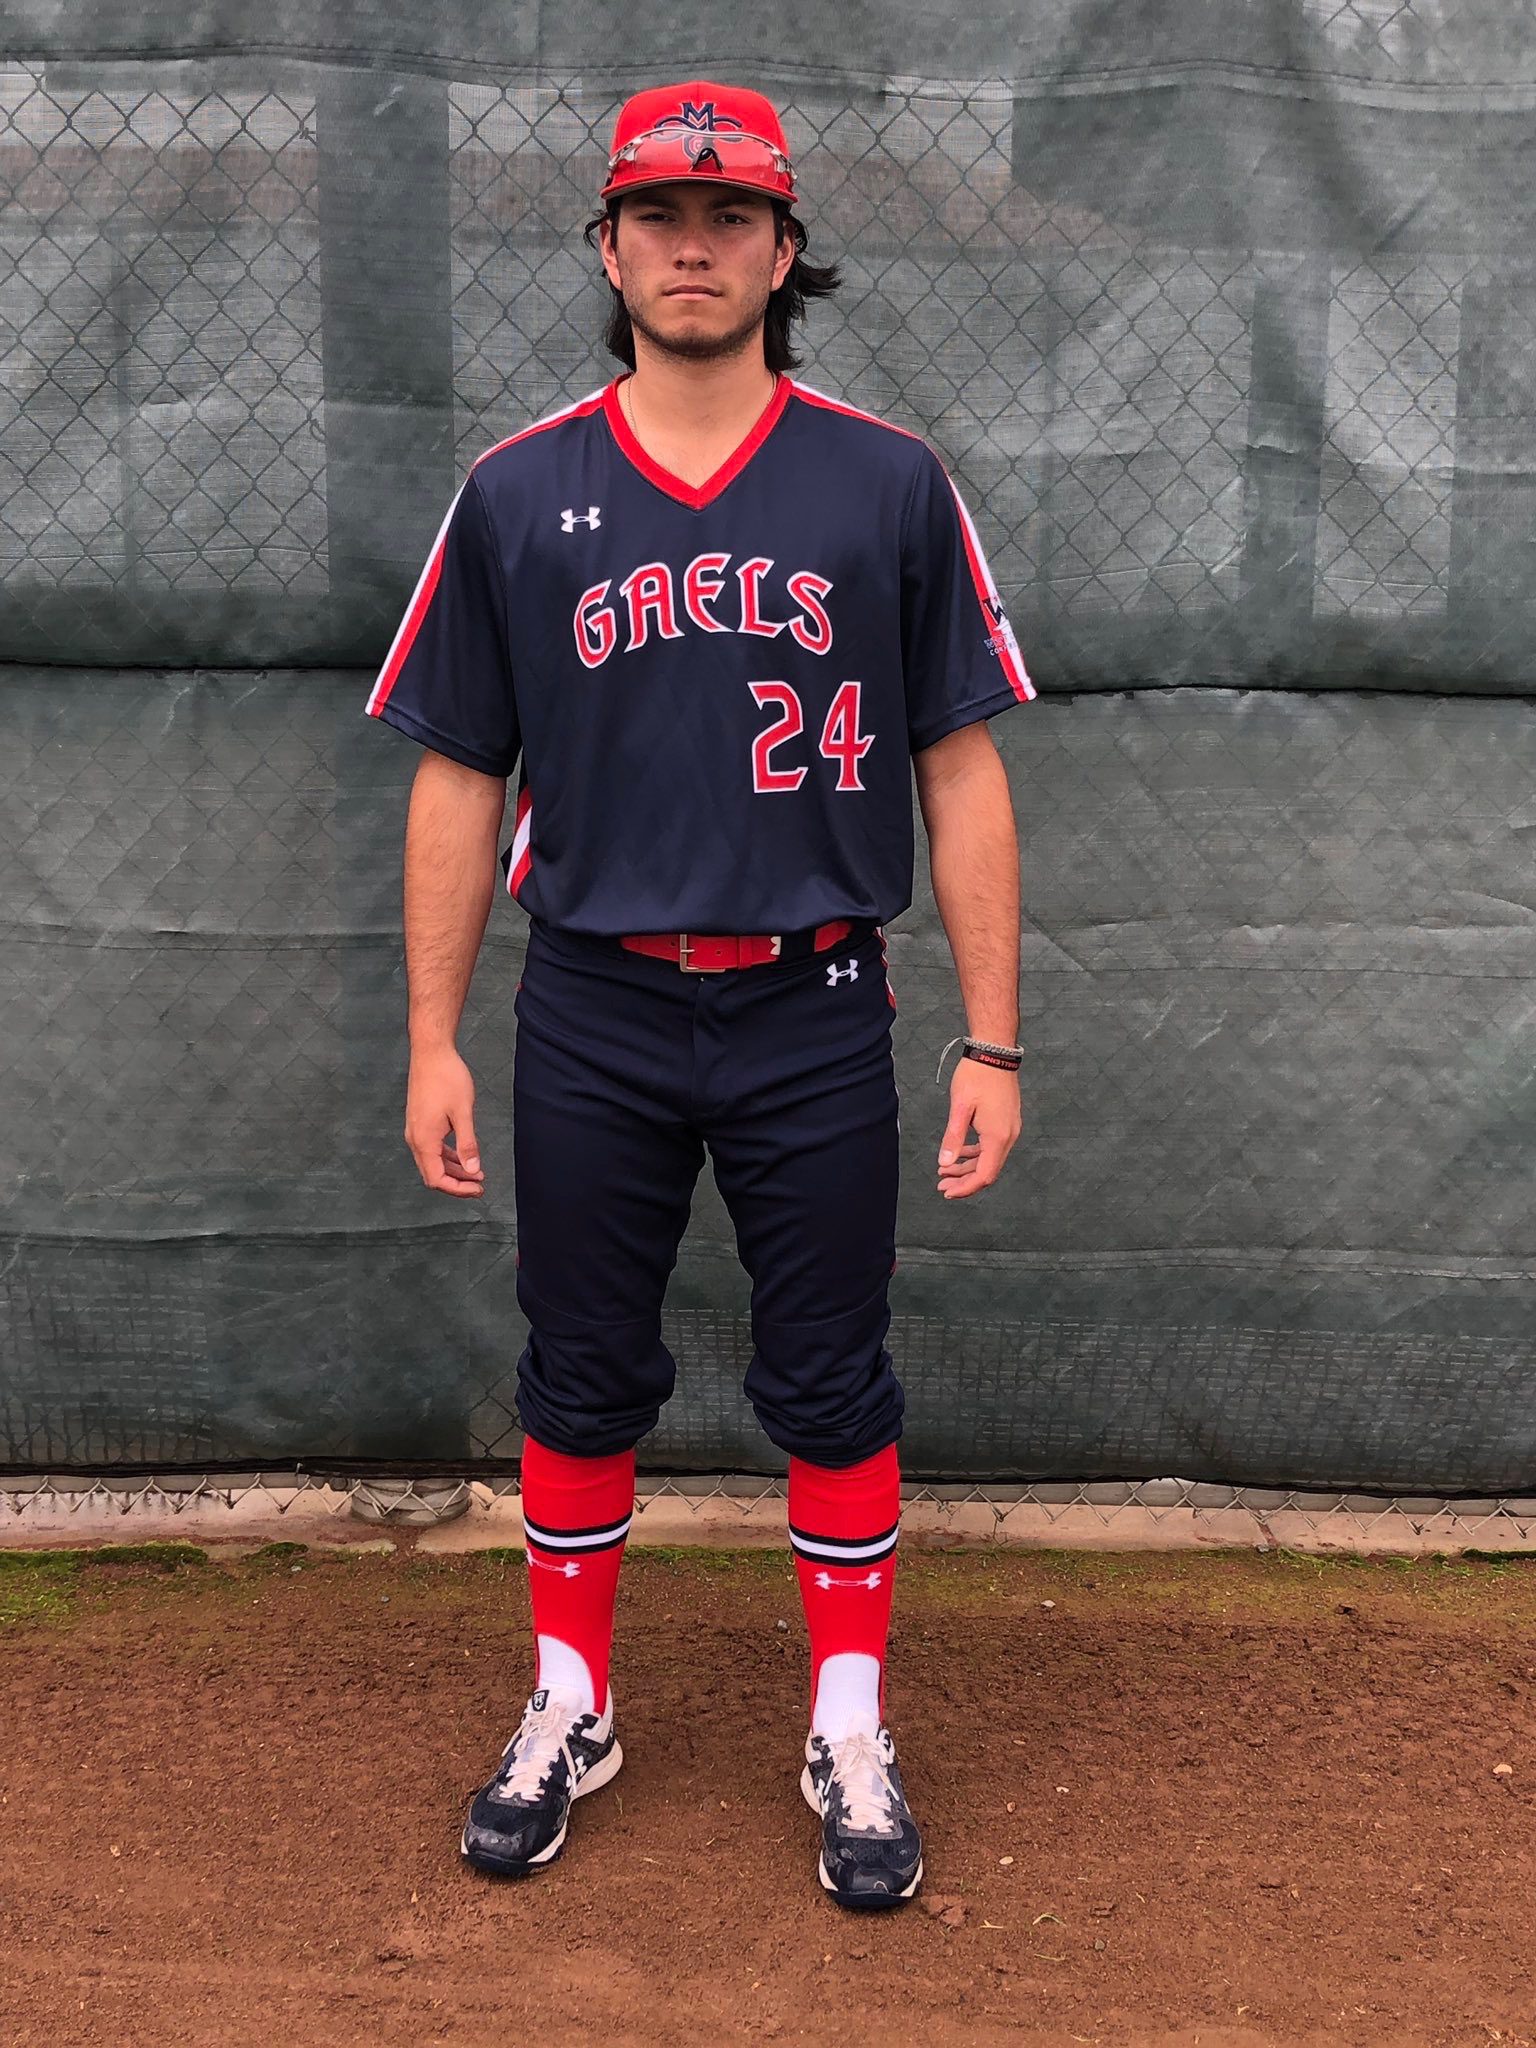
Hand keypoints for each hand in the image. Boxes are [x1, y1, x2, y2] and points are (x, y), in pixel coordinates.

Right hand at [405, 1044, 485, 1197]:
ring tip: (476, 1173)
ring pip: (432, 1162)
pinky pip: (432, 1148)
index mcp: (424, 1140)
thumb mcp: (463, 1113)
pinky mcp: (419, 1122)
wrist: (431, 1052)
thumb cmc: (447, 1078)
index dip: (458, 1189)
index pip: (437, 1179)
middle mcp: (415, 1138)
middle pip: (433, 1174)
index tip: (478, 1189)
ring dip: (453, 1170)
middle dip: (456, 1183)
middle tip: (479, 1186)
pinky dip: (447, 1156)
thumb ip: (468, 1144)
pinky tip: (464, 1155)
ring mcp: (416, 1130)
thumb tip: (473, 1171)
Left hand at [936, 1058, 1021, 1199]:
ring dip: (968, 1167)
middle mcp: (1008, 1137)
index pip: (984, 1175)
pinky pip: (992, 1147)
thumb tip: (945, 1162)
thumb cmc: (977, 1076)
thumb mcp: (960, 1107)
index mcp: (997, 1137)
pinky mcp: (1006, 1122)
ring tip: (945, 1170)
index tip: (947, 1191)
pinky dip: (976, 1154)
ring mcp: (1009, 1129)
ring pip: (989, 1159)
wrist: (995, 1053)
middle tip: (941, 1184)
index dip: (966, 1188)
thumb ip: (953, 1138)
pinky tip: (960, 1153)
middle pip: (988, 1171)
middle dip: (964, 1181)